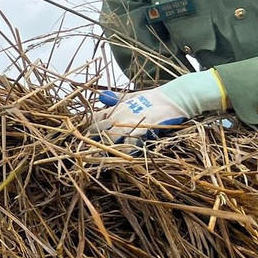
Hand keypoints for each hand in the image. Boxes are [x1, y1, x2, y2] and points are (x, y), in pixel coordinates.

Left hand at [87, 70, 226, 147]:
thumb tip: (102, 96)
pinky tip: (121, 160)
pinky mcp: (141, 130)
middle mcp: (118, 114)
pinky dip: (124, 153)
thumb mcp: (132, 96)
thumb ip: (117, 98)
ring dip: (105, 149)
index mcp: (115, 107)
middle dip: (91, 142)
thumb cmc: (153, 98)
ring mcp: (128, 122)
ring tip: (99, 161)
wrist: (174, 99)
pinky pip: (128, 145)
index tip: (84, 139)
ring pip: (109, 138)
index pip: (93, 118)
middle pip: (97, 130)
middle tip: (86, 154)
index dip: (88, 129)